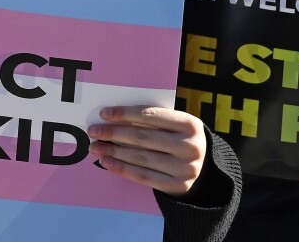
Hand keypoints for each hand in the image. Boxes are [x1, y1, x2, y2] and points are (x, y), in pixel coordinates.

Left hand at [88, 106, 205, 195]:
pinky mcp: (177, 185)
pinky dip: (121, 168)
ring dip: (112, 151)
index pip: (151, 115)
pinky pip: (142, 176)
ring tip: (95, 146)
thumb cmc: (179, 139)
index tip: (104, 114)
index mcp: (190, 124)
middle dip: (113, 133)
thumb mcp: (175, 125)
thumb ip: (152, 120)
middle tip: (93, 131)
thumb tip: (112, 118)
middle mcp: (190, 146)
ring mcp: (185, 168)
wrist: (204, 168)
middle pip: (142, 137)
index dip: (125, 114)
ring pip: (140, 157)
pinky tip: (106, 161)